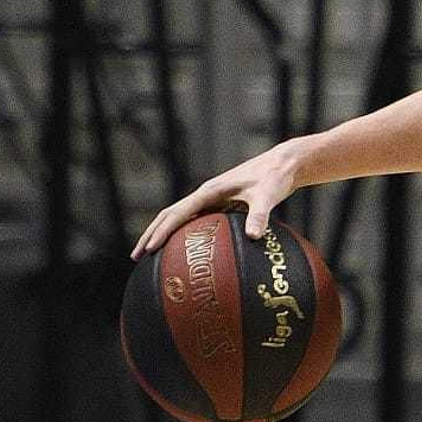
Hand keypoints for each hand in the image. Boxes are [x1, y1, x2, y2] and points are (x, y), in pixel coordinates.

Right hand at [131, 143, 299, 258]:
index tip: (149, 249)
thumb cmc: (275, 177)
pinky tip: (187, 252)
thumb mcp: (268, 195)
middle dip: (151, 234)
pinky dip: (186, 235)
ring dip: (164, 235)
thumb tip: (254, 237)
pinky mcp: (222, 204)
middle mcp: (206, 195)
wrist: (284, 164)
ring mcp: (213, 199)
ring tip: (153, 257)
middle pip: (170, 216)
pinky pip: (197, 222)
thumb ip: (260, 215)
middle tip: (137, 257)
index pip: (177, 213)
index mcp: (209, 191)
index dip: (161, 231)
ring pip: (181, 219)